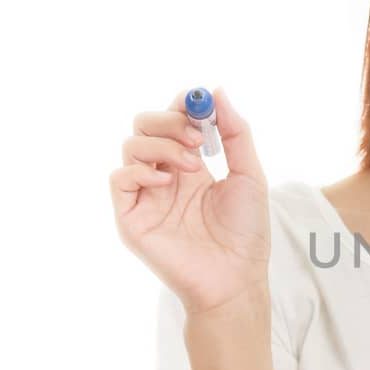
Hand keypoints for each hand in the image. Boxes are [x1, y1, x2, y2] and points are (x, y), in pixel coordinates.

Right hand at [110, 86, 270, 314]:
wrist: (236, 278)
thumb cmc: (246, 233)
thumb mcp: (250, 175)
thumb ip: (236, 134)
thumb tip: (217, 91)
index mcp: (190, 165)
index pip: (173, 120)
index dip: (183, 106)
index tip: (200, 103)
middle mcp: (164, 176)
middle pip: (145, 125)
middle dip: (170, 121)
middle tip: (198, 137)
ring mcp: (146, 195)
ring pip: (132, 146)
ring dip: (163, 146)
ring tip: (194, 167)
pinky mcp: (131, 217)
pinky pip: (119, 179)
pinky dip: (139, 171)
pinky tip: (167, 182)